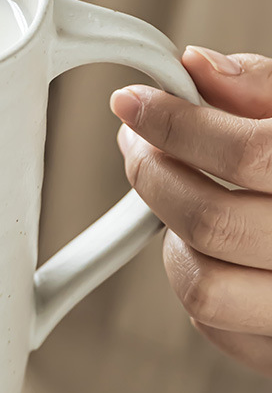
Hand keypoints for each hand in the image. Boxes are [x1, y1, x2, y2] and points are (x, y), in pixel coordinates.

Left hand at [110, 46, 271, 376]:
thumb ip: (264, 90)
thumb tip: (196, 65)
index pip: (250, 154)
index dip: (176, 124)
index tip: (133, 102)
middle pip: (212, 223)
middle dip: (154, 175)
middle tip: (140, 146)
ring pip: (203, 287)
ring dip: (172, 235)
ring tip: (181, 199)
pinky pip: (215, 327)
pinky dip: (197, 278)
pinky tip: (213, 247)